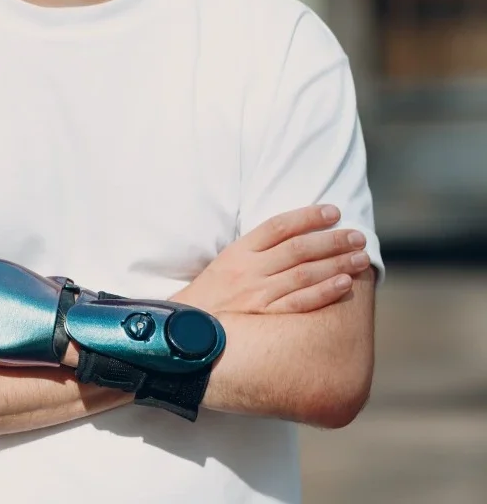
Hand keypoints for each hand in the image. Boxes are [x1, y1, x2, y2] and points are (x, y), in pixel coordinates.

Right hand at [171, 205, 370, 315]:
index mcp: (238, 251)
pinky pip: (299, 302)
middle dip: (332, 240)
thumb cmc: (208, 298)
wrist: (183, 332)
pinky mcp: (263, 317)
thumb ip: (254, 252)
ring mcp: (257, 294)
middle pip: (298, 248)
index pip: (279, 226)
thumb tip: (292, 238)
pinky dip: (324, 291)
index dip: (308, 216)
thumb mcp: (224, 264)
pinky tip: (344, 283)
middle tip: (358, 235)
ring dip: (336, 263)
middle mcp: (249, 269)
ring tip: (361, 257)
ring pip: (304, 273)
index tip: (333, 211)